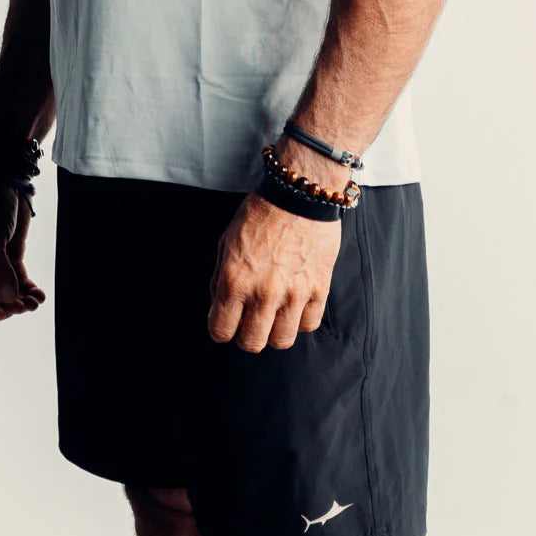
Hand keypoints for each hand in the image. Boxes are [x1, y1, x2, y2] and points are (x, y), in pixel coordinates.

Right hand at [0, 176, 46, 320]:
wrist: (4, 178)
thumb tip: (8, 298)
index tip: (2, 312)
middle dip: (4, 306)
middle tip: (22, 306)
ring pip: (2, 292)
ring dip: (18, 300)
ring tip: (33, 303)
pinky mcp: (8, 256)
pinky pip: (15, 280)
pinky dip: (26, 289)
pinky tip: (38, 296)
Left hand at [207, 191, 341, 351]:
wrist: (298, 193)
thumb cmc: (261, 213)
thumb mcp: (227, 242)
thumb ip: (220, 279)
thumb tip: (217, 309)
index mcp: (236, 280)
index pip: (221, 331)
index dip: (220, 329)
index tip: (226, 322)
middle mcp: (264, 292)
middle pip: (252, 343)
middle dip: (245, 335)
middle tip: (249, 320)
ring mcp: (293, 293)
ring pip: (281, 341)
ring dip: (274, 331)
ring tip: (273, 314)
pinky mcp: (319, 289)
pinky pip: (308, 325)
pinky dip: (299, 320)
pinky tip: (294, 305)